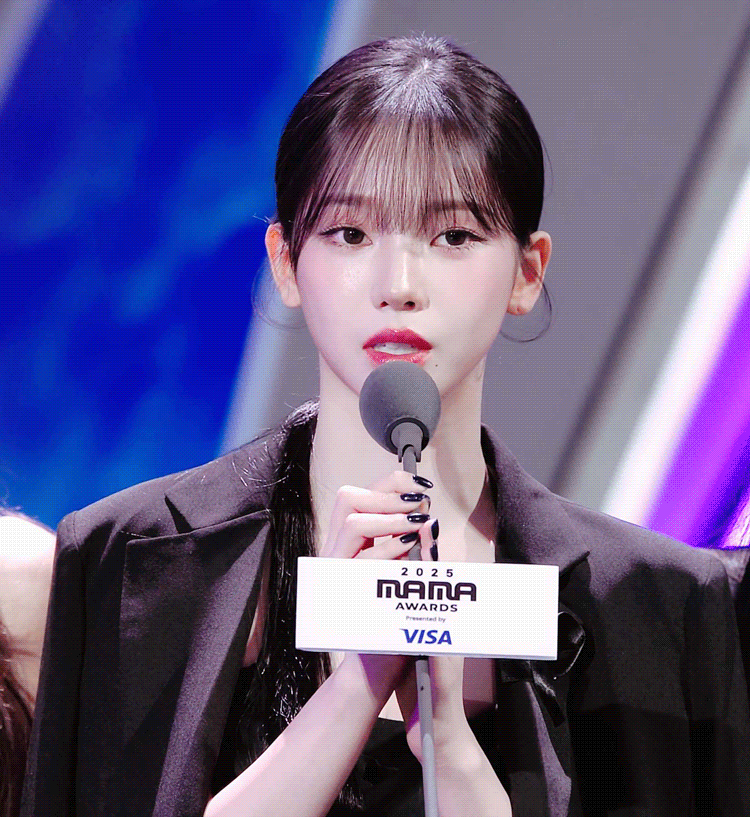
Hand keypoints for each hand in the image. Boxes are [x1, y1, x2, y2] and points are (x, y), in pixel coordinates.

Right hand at [319, 470, 431, 697]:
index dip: (390, 482)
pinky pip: (361, 556)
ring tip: (418, 522)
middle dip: (386, 491)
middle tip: (418, 502)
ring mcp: (335, 569)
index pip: (361, 495)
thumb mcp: (404, 578)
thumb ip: (411, 549)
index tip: (421, 487)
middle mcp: (336, 552)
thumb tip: (427, 518)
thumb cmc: (391, 621)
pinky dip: (389, 546)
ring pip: (353, 520)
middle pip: (348, 498)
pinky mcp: (342, 589)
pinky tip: (411, 548)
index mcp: (350, 545)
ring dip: (390, 516)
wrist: (375, 668)